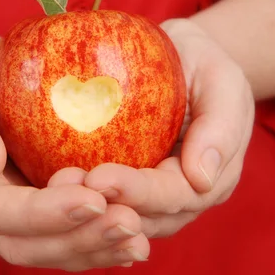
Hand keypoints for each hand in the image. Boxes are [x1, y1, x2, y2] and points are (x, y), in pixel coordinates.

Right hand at [0, 18, 149, 270]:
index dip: (44, 214)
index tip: (94, 200)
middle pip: (23, 241)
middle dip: (77, 240)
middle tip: (129, 226)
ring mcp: (1, 198)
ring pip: (44, 243)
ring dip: (90, 245)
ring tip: (137, 237)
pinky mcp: (25, 189)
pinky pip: (59, 223)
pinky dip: (92, 232)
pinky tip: (129, 230)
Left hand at [69, 18, 254, 237]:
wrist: (183, 58)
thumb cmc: (204, 63)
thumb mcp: (222, 78)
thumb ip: (220, 125)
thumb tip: (202, 179)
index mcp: (213, 177)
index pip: (173, 194)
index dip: (137, 192)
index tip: (99, 177)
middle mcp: (183, 196)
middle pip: (143, 216)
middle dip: (104, 206)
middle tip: (63, 187)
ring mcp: (154, 194)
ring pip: (121, 216)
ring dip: (87, 208)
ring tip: (53, 187)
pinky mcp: (129, 181)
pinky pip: (106, 197)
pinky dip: (81, 195)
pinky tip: (52, 185)